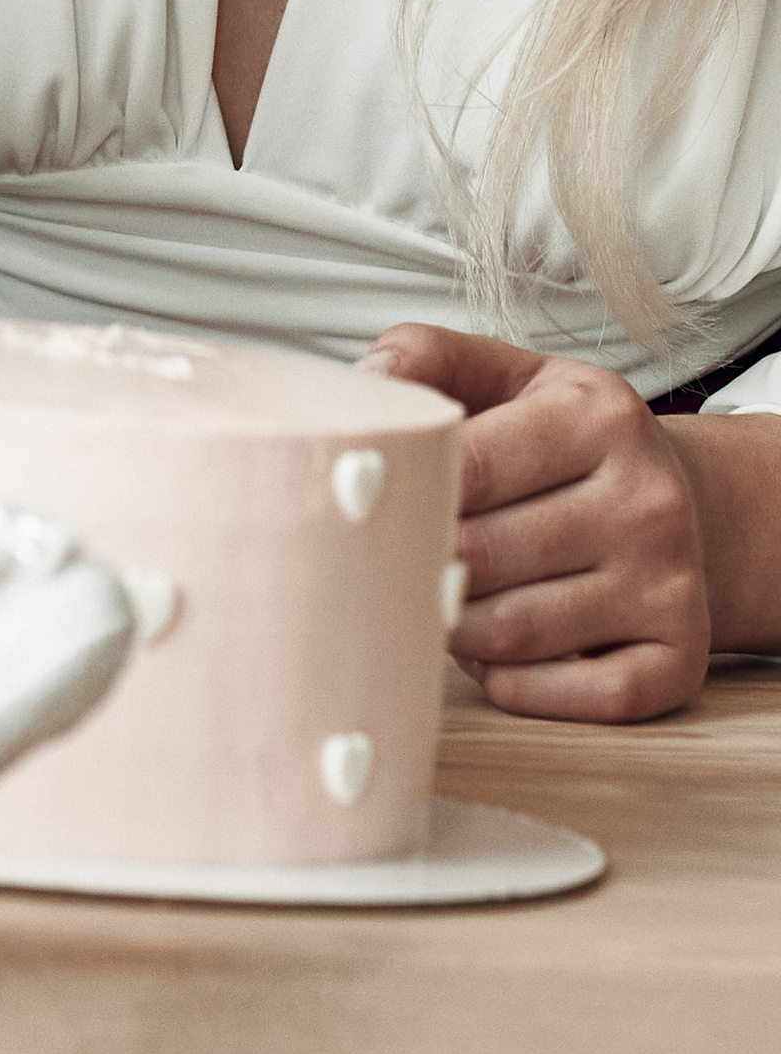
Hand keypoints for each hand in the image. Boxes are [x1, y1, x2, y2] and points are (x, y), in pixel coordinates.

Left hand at [364, 322, 707, 719]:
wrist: (684, 507)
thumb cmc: (567, 443)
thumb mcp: (511, 378)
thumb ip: (429, 359)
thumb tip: (369, 380)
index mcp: (600, 419)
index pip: (467, 464)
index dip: (405, 491)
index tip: (372, 503)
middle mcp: (649, 502)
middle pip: (482, 556)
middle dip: (420, 565)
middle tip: (387, 562)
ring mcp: (670, 587)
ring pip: (511, 632)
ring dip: (452, 626)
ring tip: (438, 598)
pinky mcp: (676, 663)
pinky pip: (558, 694)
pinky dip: (506, 681)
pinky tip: (494, 649)